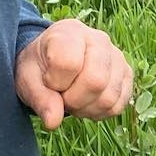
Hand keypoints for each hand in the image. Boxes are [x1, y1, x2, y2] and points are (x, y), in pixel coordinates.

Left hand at [15, 18, 132, 130]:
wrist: (53, 60)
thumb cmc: (39, 67)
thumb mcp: (27, 79)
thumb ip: (39, 98)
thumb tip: (54, 122)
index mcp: (70, 32)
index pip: (68, 63)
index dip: (55, 83)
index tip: (49, 82)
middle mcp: (99, 39)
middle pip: (96, 81)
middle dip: (74, 100)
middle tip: (62, 96)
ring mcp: (117, 56)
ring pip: (109, 96)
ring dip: (87, 108)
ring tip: (74, 99)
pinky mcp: (127, 73)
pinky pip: (119, 104)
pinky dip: (100, 112)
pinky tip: (87, 102)